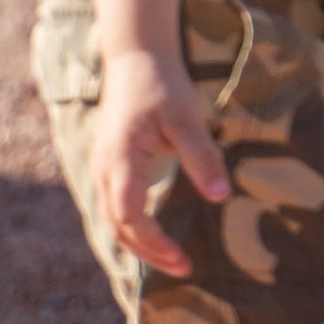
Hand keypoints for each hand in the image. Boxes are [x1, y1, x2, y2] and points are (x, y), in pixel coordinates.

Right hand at [92, 45, 230, 277]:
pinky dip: (132, 228)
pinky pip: (114, 207)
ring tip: (171, 258)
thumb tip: (221, 197)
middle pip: (118, 227)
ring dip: (139, 243)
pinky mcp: (108, 166)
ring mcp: (102, 168)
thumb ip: (201, 156)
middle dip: (148, 252)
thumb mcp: (186, 117)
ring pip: (113, 220)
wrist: (136, 56)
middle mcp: (104, 170)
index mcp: (120, 160)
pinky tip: (155, 234)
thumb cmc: (161, 84)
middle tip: (183, 267)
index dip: (153, 242)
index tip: (182, 258)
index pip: (130, 216)